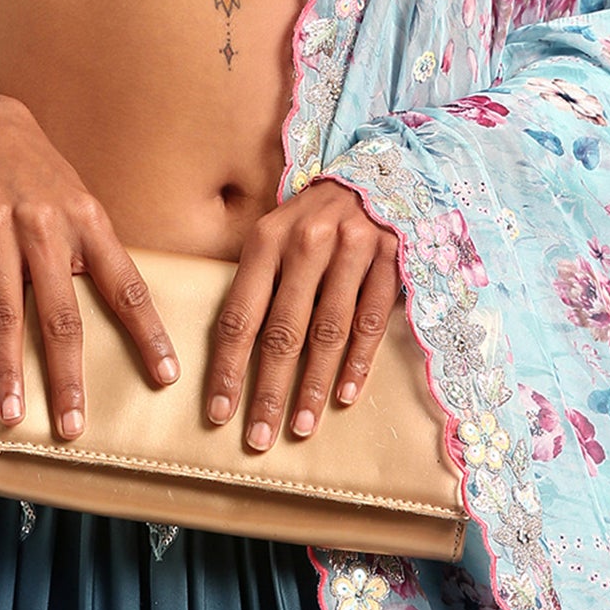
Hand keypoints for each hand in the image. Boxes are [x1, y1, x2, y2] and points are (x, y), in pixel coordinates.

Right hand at [0, 94, 180, 439]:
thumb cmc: (39, 176)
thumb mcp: (77, 201)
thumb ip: (92, 255)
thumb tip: (117, 319)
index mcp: (87, 218)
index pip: (125, 283)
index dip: (146, 331)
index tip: (165, 376)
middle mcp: (45, 224)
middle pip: (61, 310)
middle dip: (69, 372)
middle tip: (76, 425)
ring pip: (7, 310)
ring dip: (13, 368)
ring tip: (17, 414)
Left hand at [205, 176, 402, 452]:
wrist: (376, 170)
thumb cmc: (313, 217)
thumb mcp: (276, 233)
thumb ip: (258, 281)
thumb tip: (230, 350)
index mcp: (267, 238)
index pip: (240, 314)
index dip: (228, 367)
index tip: (219, 412)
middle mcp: (307, 242)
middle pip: (283, 330)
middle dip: (268, 390)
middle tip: (258, 439)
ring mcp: (353, 248)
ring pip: (328, 331)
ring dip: (313, 386)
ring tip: (301, 427)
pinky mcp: (391, 256)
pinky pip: (370, 319)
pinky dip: (358, 361)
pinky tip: (345, 395)